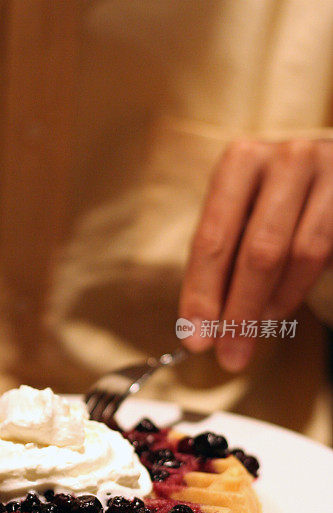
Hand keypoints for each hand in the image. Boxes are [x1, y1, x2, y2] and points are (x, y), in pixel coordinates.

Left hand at [179, 139, 332, 370]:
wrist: (331, 174)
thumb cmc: (274, 202)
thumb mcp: (241, 217)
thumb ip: (221, 262)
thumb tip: (199, 325)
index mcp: (241, 160)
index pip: (213, 237)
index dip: (201, 292)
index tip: (194, 336)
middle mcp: (287, 158)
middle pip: (259, 250)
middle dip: (240, 311)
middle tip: (228, 353)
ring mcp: (330, 172)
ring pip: (301, 255)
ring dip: (272, 305)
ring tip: (253, 332)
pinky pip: (329, 253)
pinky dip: (298, 291)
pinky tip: (279, 309)